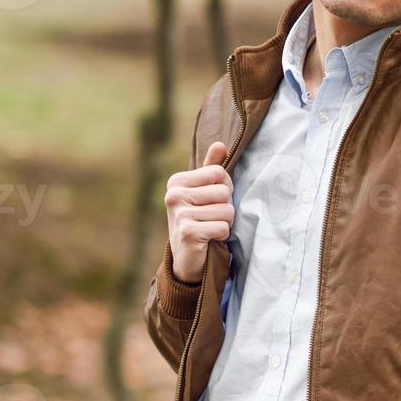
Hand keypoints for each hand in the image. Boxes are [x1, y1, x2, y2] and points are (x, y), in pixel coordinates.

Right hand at [165, 141, 233, 283]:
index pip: (219, 172)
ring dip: (224, 222)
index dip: (224, 188)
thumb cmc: (198, 219)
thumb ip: (211, 168)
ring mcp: (179, 214)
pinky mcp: (187, 232)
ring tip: (209, 228)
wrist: (186, 256)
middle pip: (224, 192)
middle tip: (211, 217)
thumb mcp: (203, 191)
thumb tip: (220, 144)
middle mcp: (174, 195)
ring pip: (227, 211)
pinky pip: (223, 227)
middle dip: (226, 207)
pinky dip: (221, 235)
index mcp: (177, 181)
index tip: (212, 201)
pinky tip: (209, 239)